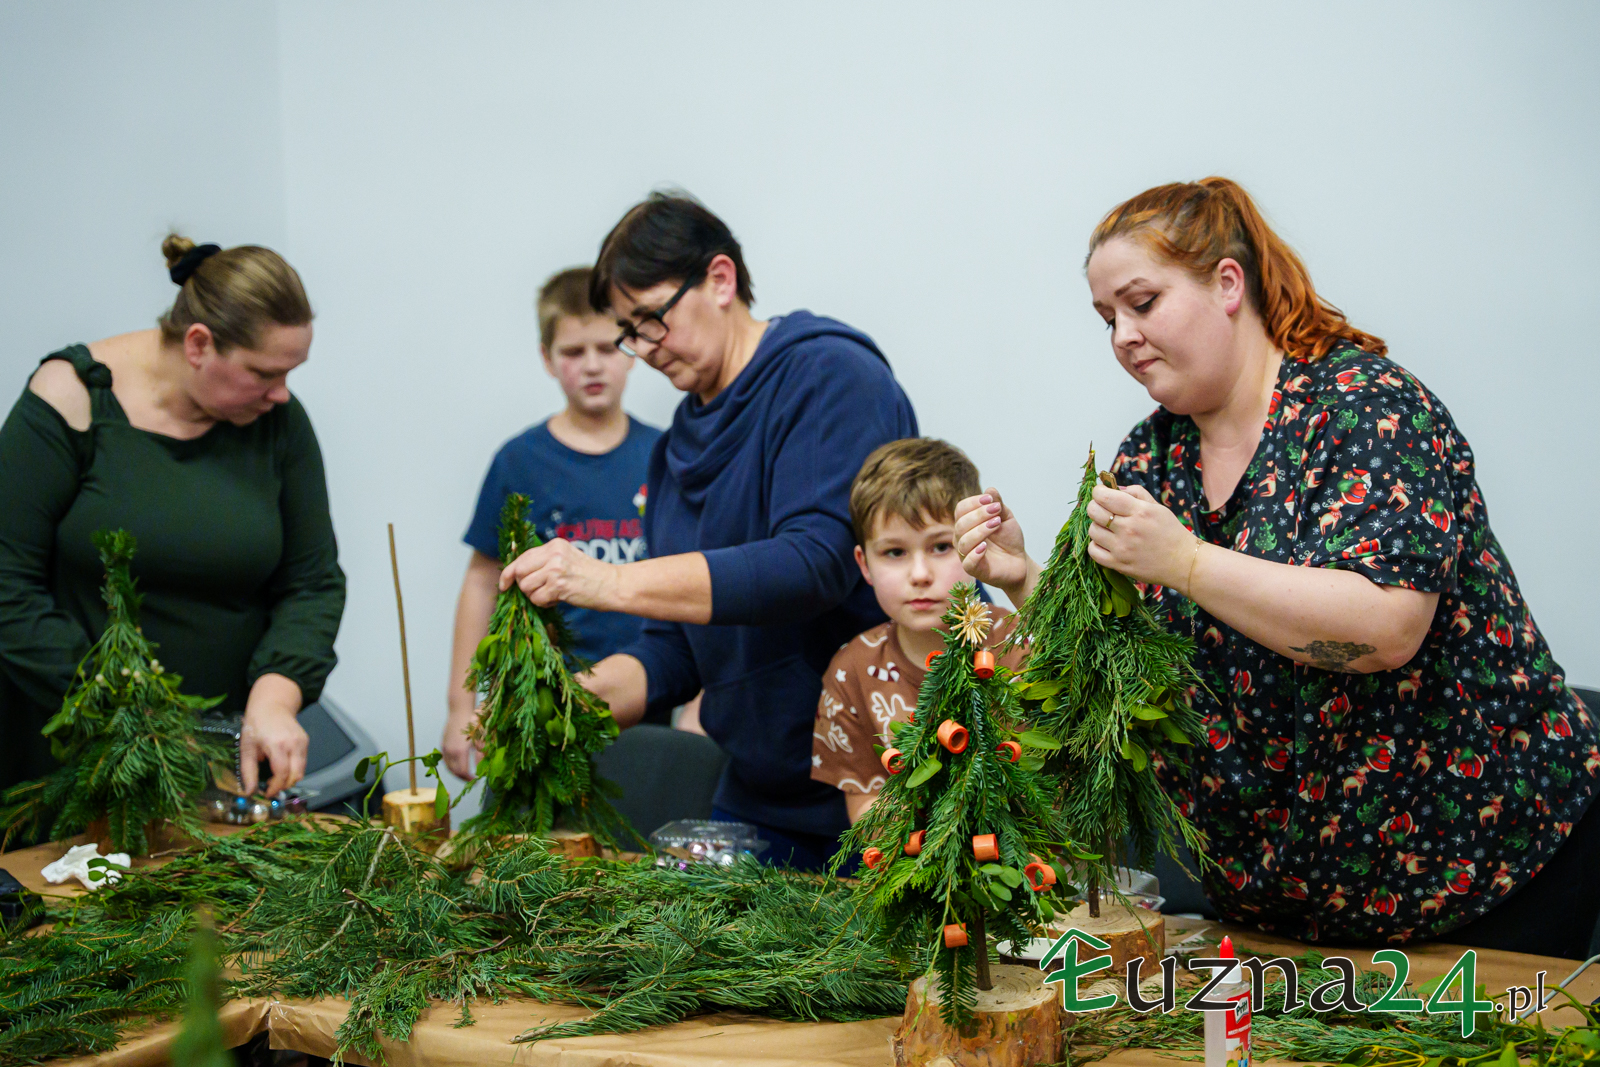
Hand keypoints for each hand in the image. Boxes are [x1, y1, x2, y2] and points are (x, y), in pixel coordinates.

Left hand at [240, 675, 306, 794]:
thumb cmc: (256, 725)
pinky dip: (293, 770)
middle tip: (271, 787)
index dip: (275, 787)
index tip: (266, 793)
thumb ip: (248, 771)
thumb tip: (248, 792)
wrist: (272, 705)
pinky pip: (302, 762)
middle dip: (284, 786)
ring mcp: (302, 742)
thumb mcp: (247, 748)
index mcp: (277, 744)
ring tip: (275, 778)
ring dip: (290, 779)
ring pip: (301, 771)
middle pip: (296, 775)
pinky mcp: (306, 741)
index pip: (282, 773)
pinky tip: (281, 766)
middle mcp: (293, 743)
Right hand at [441, 705, 482, 779]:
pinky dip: (450, 765)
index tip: (476, 780)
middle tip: (471, 780)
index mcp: (460, 751)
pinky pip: (445, 759)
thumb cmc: (473, 722)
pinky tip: (457, 765)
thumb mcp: (480, 739)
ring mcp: (445, 748)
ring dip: (456, 773)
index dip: (469, 778)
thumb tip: (481, 769)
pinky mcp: (443, 744)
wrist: (459, 710)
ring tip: (464, 775)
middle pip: (454, 771)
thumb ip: (481, 755)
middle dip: (462, 778)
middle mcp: (450, 751)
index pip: (462, 772)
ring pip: (448, 766)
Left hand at [498, 539, 617, 608]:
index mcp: (554, 545)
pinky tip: (557, 600)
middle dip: (523, 586)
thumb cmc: (591, 575)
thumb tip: (517, 573)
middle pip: (520, 572)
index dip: (509, 572)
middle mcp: (553, 554)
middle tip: (538, 591)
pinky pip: (537, 599)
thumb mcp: (567, 559)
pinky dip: (544, 604)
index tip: (503, 584)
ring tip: (552, 595)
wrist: (613, 585)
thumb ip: (545, 561)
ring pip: (526, 587)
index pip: (521, 557)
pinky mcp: (559, 586)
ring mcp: (556, 569)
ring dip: (535, 596)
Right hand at [954, 488, 1034, 599]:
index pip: (961, 509)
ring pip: (964, 541)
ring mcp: (965, 554)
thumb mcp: (1006, 518)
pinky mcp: (973, 569)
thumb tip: (991, 490)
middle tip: (997, 511)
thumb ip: (998, 505)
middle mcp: (962, 538)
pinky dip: (975, 553)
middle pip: (961, 523)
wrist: (1019, 562)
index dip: (974, 502)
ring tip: (996, 524)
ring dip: (980, 530)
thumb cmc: (1009, 539)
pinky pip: (968, 561)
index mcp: (967, 523)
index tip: (990, 499)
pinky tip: (985, 547)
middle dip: (979, 515)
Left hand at [1086, 482, 1197, 589]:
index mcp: (1140, 511)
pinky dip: (1096, 545)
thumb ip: (1135, 493)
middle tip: (1103, 508)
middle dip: (1095, 506)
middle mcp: (1129, 529)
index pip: (1104, 496)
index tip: (1102, 492)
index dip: (1098, 491)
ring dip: (1097, 526)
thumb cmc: (1170, 532)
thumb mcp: (1157, 507)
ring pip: (1092, 530)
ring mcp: (1122, 548)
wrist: (1183, 562)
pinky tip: (1107, 542)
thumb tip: (1113, 487)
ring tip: (1109, 527)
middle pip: (1094, 511)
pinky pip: (1093, 551)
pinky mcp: (1118, 564)